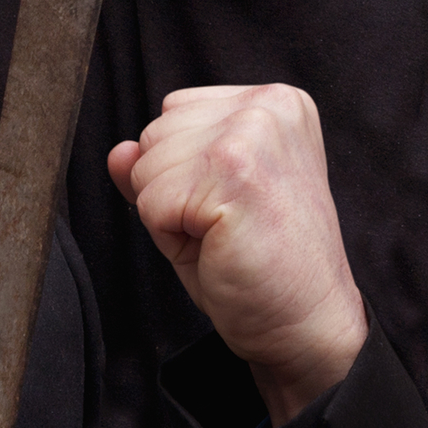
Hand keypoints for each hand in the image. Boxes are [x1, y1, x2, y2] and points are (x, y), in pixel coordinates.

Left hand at [109, 83, 368, 424]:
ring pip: (146, 166)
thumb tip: (119, 152)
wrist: (308, 325)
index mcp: (275, 102)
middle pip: (155, 134)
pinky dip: (170, 238)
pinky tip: (218, 249)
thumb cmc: (263, 268)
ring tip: (224, 237)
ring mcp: (252, 134)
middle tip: (227, 228)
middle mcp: (268, 106)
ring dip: (170, 215)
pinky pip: (151, 202)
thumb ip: (163, 167)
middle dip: (171, 190)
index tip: (233, 205)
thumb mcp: (207, 202)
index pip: (175, 111)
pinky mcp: (233, 172)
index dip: (184, 171)